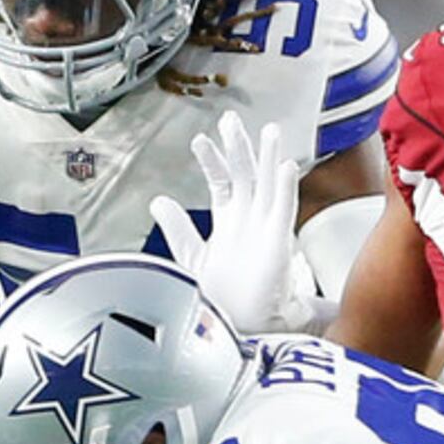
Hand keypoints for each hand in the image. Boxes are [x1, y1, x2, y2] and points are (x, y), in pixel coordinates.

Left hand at [150, 113, 312, 333]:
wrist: (241, 325)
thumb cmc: (221, 296)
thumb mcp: (191, 256)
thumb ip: (177, 227)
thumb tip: (158, 200)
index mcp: (230, 223)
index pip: (222, 182)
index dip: (212, 160)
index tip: (200, 138)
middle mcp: (250, 219)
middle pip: (245, 174)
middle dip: (237, 147)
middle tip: (229, 118)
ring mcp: (266, 227)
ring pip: (268, 183)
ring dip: (267, 156)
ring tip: (267, 129)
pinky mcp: (278, 241)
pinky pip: (283, 207)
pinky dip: (284, 185)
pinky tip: (285, 163)